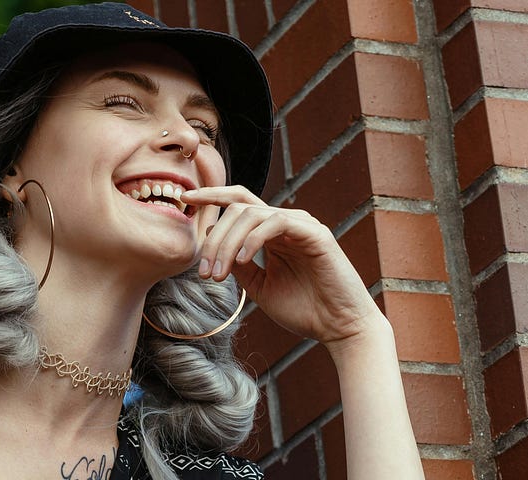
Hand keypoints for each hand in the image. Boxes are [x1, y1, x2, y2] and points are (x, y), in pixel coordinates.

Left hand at [180, 186, 383, 343]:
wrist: (340, 328)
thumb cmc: (306, 311)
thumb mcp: (262, 288)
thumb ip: (239, 267)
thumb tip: (212, 244)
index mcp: (274, 234)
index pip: (239, 204)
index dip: (212, 196)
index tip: (187, 200)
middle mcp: (287, 223)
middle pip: (238, 208)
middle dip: (213, 238)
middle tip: (202, 272)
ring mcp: (302, 225)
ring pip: (251, 214)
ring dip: (227, 243)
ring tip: (217, 275)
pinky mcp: (315, 234)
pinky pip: (276, 222)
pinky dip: (253, 239)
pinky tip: (242, 261)